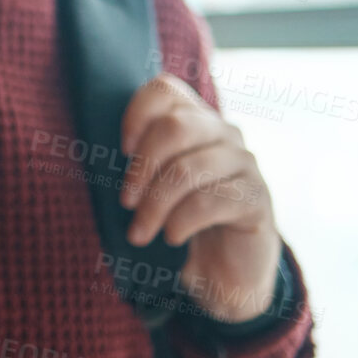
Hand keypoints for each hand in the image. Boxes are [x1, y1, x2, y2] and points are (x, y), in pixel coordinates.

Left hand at [119, 75, 281, 323]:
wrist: (227, 268)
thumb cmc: (181, 216)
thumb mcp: (155, 182)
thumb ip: (138, 158)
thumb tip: (100, 150)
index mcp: (196, 119)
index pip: (166, 89)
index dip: (137, 114)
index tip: (122, 151)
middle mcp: (225, 133)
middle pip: (174, 127)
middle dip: (141, 168)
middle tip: (126, 202)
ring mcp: (245, 164)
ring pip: (188, 169)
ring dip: (154, 205)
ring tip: (140, 232)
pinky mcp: (257, 198)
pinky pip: (209, 201)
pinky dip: (181, 221)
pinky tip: (172, 237)